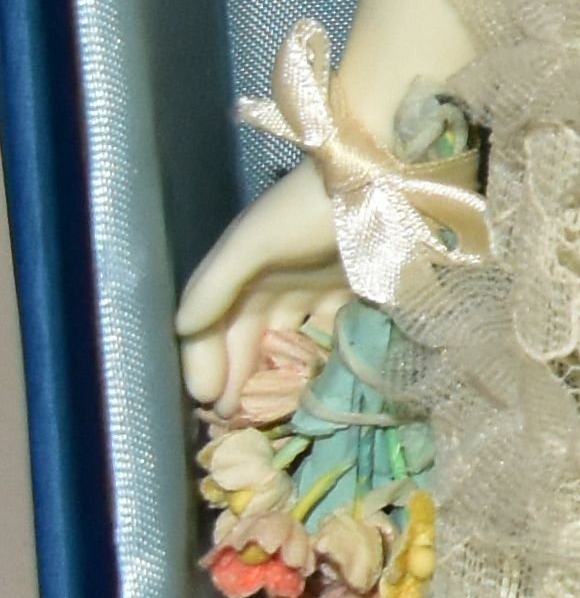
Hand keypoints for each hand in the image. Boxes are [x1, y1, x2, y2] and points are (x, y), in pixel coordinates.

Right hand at [174, 168, 348, 412]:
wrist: (381, 176)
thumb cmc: (308, 208)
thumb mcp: (251, 243)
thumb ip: (214, 286)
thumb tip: (181, 329)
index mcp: (243, 274)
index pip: (214, 329)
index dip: (207, 364)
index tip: (208, 401)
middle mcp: (275, 283)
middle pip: (249, 341)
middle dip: (239, 379)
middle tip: (234, 421)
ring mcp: (316, 288)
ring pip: (288, 343)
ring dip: (278, 376)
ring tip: (272, 414)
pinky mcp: (355, 291)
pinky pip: (332, 335)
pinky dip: (322, 360)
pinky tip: (319, 388)